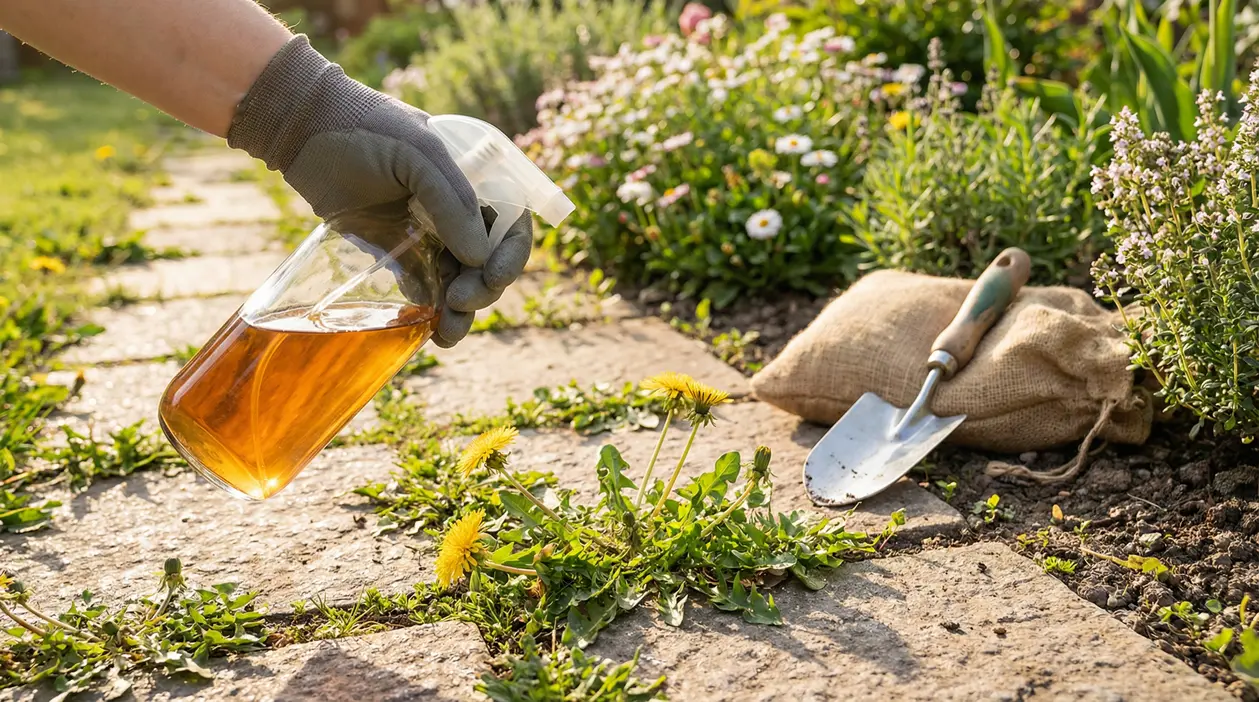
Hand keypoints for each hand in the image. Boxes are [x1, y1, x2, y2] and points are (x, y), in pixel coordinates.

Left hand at [226, 35, 529, 346]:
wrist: (304, 129)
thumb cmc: (367, 128)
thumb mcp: (418, 154)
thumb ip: (452, 202)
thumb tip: (481, 258)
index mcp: (476, 179)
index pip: (512, 223)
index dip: (510, 255)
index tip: (492, 279)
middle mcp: (457, 208)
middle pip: (488, 260)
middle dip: (483, 289)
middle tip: (460, 303)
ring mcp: (428, 231)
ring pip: (459, 280)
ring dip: (460, 310)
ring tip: (448, 334)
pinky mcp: (396, 249)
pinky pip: (423, 285)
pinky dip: (429, 308)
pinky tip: (427, 326)